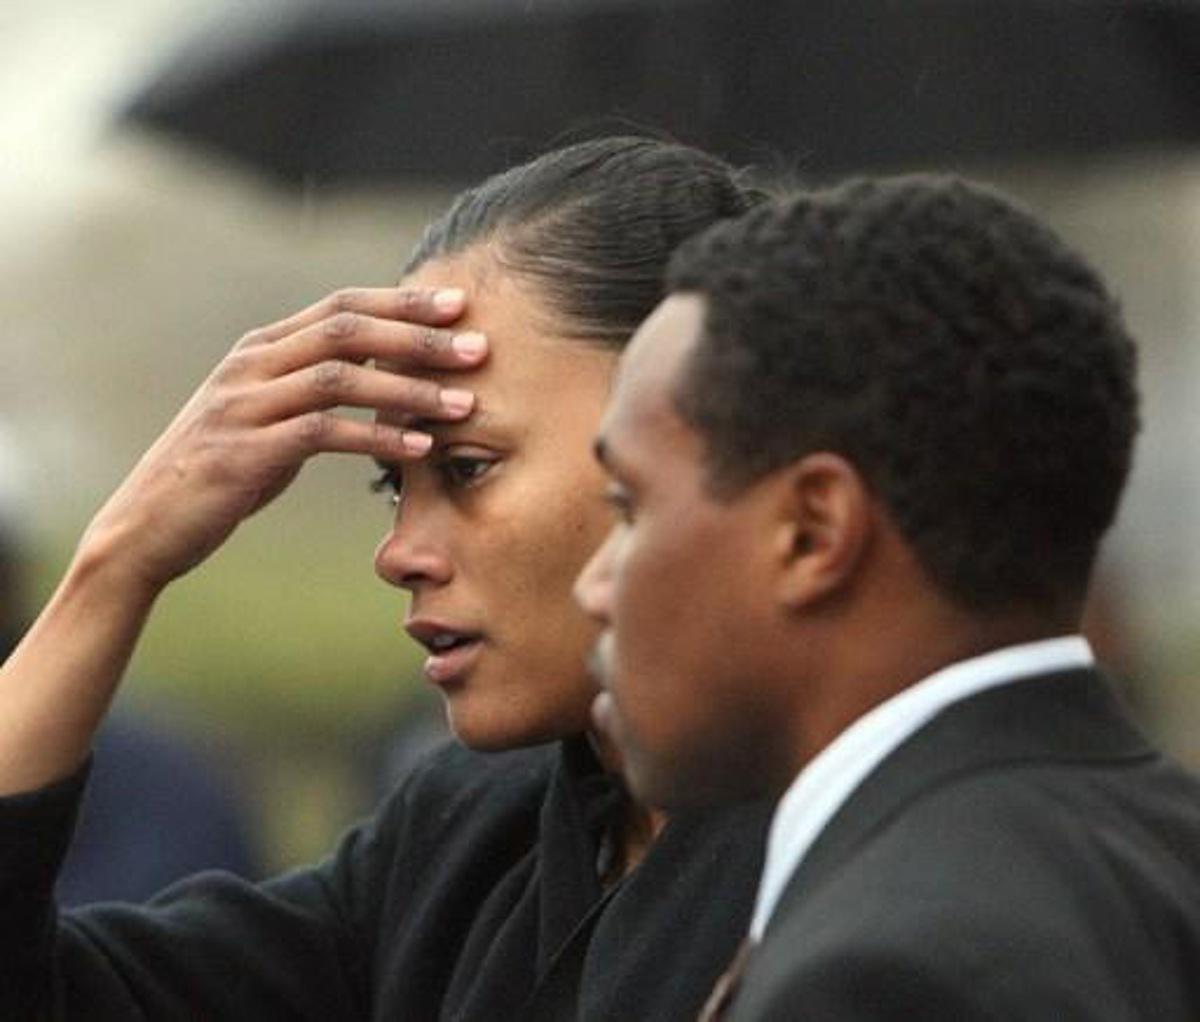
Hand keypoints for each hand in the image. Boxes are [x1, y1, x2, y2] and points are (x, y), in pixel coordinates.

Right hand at [78, 286, 484, 593]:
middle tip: (478, 346)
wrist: (147, 525)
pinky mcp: (244, 452)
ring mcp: (243, 405)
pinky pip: (323, 434)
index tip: (460, 306)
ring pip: (341, 378)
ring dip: (409, 389)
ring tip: (465, 404)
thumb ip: (312, 390)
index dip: (403, 303)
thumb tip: (379, 374)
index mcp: (261, 349)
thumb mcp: (268, 418)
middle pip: (347, 329)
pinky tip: (421, 448)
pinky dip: (377, 438)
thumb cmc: (221, 473)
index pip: (342, 306)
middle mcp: (250, 364)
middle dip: (418, 335)